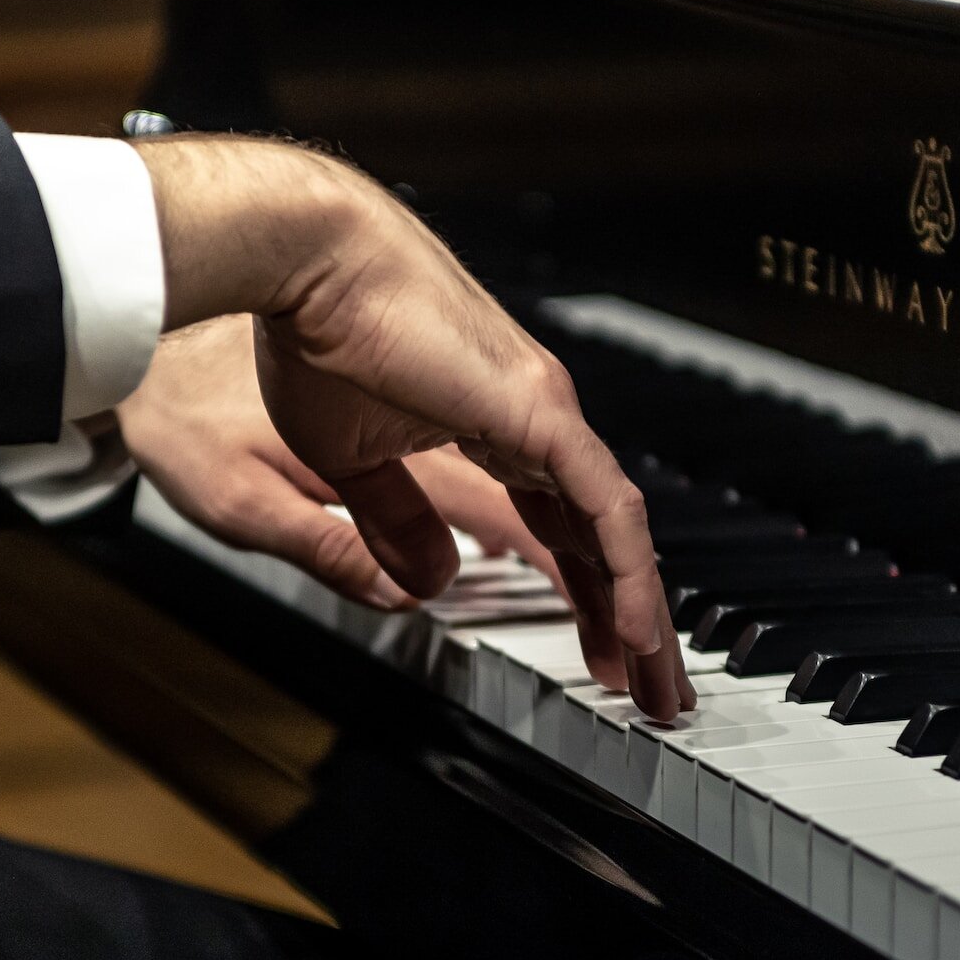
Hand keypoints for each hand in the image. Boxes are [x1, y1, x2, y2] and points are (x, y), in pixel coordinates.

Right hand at [137, 135, 690, 718]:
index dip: (583, 599)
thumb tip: (434, 584)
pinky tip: (636, 630)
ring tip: (659, 687)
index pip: (559, 533)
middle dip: (632, 624)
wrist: (299, 264)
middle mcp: (534, 423)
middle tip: (657, 695)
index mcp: (489, 433)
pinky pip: (605, 508)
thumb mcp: (346, 465)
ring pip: (618, 532)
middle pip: (602, 542)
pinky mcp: (539, 411)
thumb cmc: (305, 344)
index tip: (596, 660)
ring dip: (643, 615)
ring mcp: (545, 414)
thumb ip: (393, 525)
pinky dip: (626, 573)